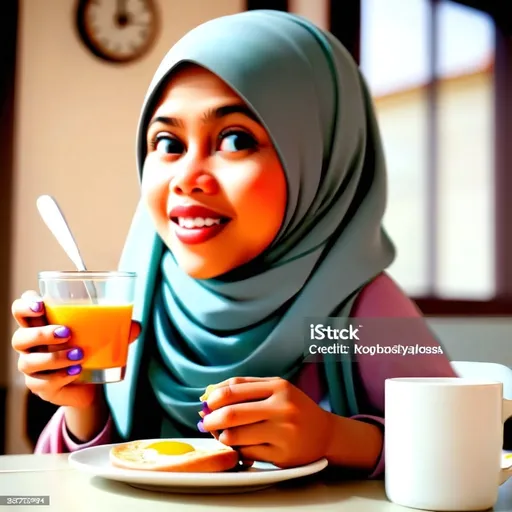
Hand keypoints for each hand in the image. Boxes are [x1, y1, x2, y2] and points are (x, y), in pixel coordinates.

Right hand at [11, 290, 140, 408]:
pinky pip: (43, 383)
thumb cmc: (91, 350)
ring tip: (79, 354)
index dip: (25, 305)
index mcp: (43, 324)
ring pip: (29, 362)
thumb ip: (118, 328)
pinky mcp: (40, 386)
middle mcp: (32, 345)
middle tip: (66, 332)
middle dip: (41, 333)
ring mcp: (33, 367)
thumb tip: (135, 326)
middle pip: (19, 336)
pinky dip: (61, 376)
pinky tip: (77, 371)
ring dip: (55, 358)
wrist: (90, 384)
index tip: (42, 304)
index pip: (21, 310)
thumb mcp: (104, 336)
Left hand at [199, 376, 334, 467]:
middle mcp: (283, 408)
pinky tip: (240, 445)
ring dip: (222, 437)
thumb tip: (209, 393)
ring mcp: (284, 433)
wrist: (325, 433)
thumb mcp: (275, 389)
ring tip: (223, 434)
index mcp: (279, 387)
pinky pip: (247, 453)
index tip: (206, 403)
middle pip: (233, 413)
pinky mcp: (282, 455)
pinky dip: (237, 449)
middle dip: (212, 419)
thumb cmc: (293, 408)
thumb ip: (245, 387)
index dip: (214, 397)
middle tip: (205, 422)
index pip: (235, 389)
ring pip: (237, 436)